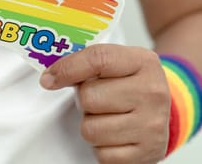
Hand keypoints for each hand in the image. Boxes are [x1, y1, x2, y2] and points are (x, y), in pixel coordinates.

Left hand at [40, 44, 169, 163]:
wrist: (163, 112)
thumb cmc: (129, 84)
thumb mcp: (116, 63)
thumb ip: (85, 62)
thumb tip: (50, 77)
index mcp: (143, 62)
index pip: (97, 59)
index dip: (67, 68)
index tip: (48, 79)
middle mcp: (152, 92)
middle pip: (88, 97)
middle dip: (84, 101)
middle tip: (97, 100)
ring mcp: (152, 125)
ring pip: (90, 129)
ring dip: (90, 125)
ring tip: (106, 117)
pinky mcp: (147, 153)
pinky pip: (102, 154)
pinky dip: (101, 147)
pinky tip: (114, 135)